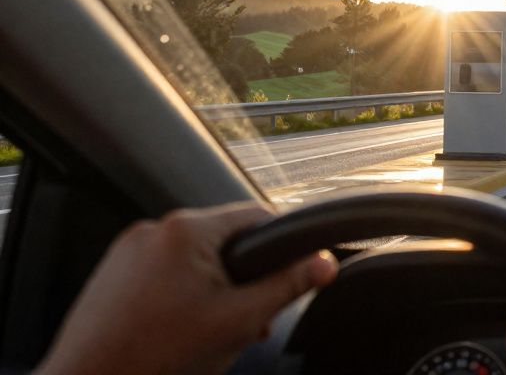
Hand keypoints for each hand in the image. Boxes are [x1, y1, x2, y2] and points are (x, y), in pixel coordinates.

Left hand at [38, 203, 336, 374]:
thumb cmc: (154, 358)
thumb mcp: (239, 321)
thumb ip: (287, 286)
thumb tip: (323, 264)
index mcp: (185, 229)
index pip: (257, 216)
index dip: (284, 245)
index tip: (298, 271)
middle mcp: (153, 230)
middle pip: (225, 242)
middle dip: (245, 280)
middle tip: (249, 320)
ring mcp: (127, 252)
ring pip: (194, 261)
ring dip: (215, 291)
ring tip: (212, 333)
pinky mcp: (113, 275)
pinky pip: (165, 275)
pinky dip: (183, 297)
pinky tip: (184, 333)